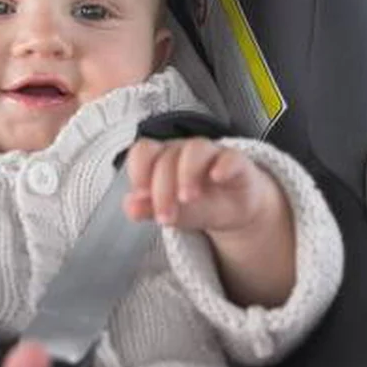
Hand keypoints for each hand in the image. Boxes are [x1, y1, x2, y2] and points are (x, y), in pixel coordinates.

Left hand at [123, 138, 295, 306]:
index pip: (144, 151)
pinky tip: (217, 177)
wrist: (235, 209)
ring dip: (187, 173)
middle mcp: (184, 151)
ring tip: (187, 198)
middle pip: (168, 158)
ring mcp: (212, 154)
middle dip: (162, 190)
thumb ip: (149, 208)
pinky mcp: (237, 163)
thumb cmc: (197, 204)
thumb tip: (129, 207)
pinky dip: (223, 166)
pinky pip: (231, 156)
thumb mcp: (172, 212)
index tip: (139, 194)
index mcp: (162, 158)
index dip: (138, 169)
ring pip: (196, 149)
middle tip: (165, 217)